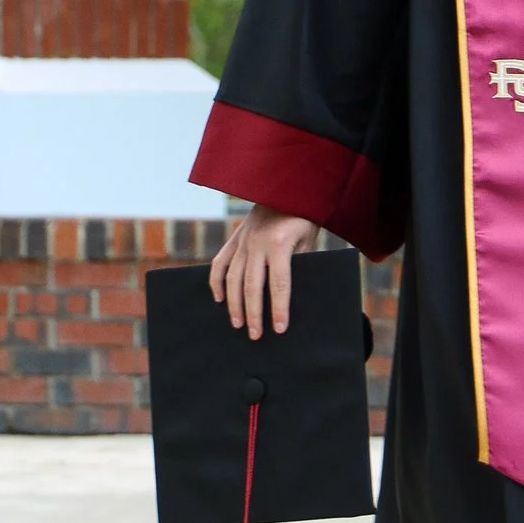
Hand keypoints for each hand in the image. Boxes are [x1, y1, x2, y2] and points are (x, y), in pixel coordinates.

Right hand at [207, 204, 316, 337]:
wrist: (285, 186)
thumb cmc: (303, 216)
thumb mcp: (308, 240)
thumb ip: (298, 264)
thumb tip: (289, 294)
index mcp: (280, 244)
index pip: (279, 284)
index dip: (279, 308)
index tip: (279, 329)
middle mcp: (257, 243)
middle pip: (252, 286)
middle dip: (253, 314)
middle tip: (255, 335)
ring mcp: (242, 241)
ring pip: (232, 279)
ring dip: (234, 304)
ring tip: (238, 324)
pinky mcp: (234, 238)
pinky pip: (220, 263)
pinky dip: (216, 282)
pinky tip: (218, 300)